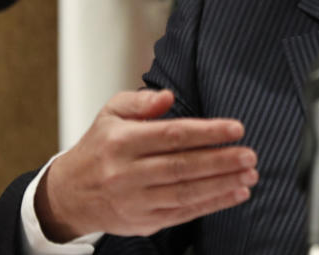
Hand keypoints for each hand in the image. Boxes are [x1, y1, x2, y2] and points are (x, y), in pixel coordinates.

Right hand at [35, 89, 257, 240]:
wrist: (69, 195)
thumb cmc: (100, 148)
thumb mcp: (111, 113)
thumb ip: (141, 101)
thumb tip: (167, 97)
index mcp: (121, 142)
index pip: (171, 135)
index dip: (206, 132)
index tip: (236, 129)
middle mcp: (126, 173)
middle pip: (181, 167)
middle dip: (221, 161)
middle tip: (250, 155)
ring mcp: (135, 201)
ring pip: (185, 193)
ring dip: (222, 184)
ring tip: (249, 174)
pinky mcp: (143, 221)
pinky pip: (183, 213)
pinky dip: (213, 204)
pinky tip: (236, 193)